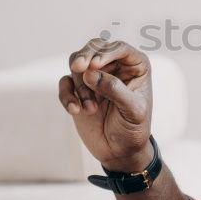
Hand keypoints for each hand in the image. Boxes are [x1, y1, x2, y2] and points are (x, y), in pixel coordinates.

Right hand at [58, 38, 152, 171]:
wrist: (120, 151)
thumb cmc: (133, 128)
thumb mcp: (133, 110)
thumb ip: (115, 89)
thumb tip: (90, 73)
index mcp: (134, 65)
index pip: (119, 48)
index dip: (106, 52)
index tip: (95, 63)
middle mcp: (114, 66)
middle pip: (94, 48)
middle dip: (84, 56)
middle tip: (78, 67)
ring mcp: (94, 76)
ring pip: (77, 64)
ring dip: (79, 85)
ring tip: (90, 109)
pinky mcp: (78, 90)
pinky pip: (65, 83)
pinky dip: (67, 95)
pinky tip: (75, 111)